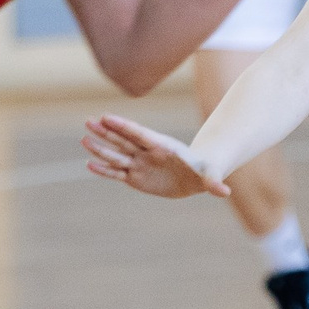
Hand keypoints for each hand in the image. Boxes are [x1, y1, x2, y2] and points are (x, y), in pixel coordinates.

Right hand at [82, 114, 230, 199]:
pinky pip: (117, 173)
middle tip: (88, 121)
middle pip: (124, 141)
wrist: (196, 177)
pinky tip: (89, 165)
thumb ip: (214, 181)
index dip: (123, 126)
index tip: (106, 117)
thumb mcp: (209, 176)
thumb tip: (224, 191)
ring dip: (101, 149)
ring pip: (117, 155)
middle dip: (107, 132)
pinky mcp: (136, 178)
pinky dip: (104, 170)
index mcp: (163, 146)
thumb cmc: (203, 172)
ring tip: (84, 140)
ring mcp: (140, 164)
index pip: (140, 134)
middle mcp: (148, 153)